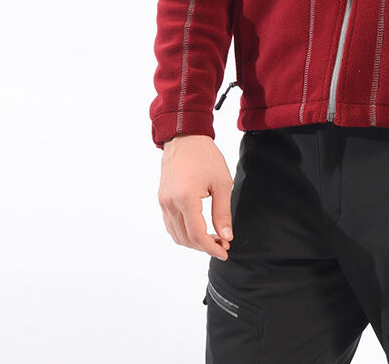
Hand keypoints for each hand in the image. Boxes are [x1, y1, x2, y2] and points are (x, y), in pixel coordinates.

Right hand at [158, 134, 234, 259]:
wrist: (185, 137)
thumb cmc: (205, 156)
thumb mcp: (222, 183)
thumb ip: (222, 212)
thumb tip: (226, 236)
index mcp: (186, 199)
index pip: (197, 235)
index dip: (211, 248)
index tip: (224, 251)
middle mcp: (170, 203)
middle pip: (185, 238)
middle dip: (204, 246)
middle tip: (222, 244)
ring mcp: (163, 202)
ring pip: (176, 234)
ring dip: (193, 241)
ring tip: (212, 238)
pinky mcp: (162, 199)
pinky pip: (170, 224)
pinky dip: (183, 232)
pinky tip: (198, 229)